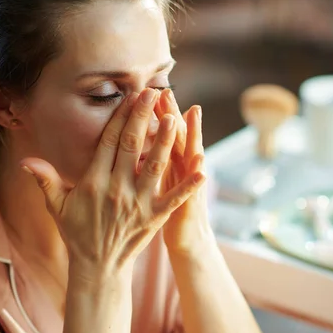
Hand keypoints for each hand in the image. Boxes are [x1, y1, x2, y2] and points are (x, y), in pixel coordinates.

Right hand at [20, 89, 204, 275]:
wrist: (97, 266)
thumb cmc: (77, 232)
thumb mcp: (56, 206)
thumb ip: (45, 180)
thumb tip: (25, 160)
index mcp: (94, 183)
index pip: (108, 143)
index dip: (119, 118)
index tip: (129, 97)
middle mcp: (117, 190)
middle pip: (131, 147)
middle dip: (142, 118)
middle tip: (153, 93)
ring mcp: (137, 204)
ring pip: (154, 167)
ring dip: (164, 142)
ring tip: (174, 118)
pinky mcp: (154, 218)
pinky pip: (173, 198)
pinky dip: (188, 185)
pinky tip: (203, 169)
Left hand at [155, 89, 211, 256]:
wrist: (187, 241)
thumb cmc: (165, 213)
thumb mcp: (161, 185)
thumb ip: (150, 163)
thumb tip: (131, 141)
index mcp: (166, 164)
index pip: (155, 133)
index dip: (151, 114)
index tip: (145, 91)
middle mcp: (179, 169)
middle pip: (172, 137)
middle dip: (168, 114)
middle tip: (164, 90)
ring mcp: (186, 186)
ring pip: (187, 156)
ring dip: (189, 135)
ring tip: (191, 112)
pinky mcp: (188, 205)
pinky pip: (190, 190)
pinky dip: (196, 176)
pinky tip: (201, 158)